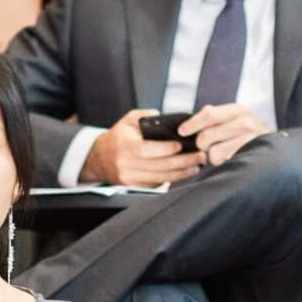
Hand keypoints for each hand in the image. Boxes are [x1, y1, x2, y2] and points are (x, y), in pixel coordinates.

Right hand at [81, 109, 204, 188]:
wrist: (100, 159)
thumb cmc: (118, 137)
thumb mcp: (127, 121)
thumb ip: (145, 115)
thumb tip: (164, 116)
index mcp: (125, 146)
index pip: (149, 150)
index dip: (168, 149)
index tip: (183, 145)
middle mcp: (127, 164)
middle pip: (161, 165)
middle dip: (184, 161)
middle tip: (201, 156)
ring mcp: (131, 177)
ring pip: (162, 177)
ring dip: (183, 172)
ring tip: (197, 166)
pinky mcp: (136, 186)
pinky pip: (158, 183)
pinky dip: (173, 178)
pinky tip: (185, 172)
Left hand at [181, 104, 270, 168]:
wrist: (274, 148)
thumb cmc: (245, 132)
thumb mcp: (232, 118)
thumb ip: (212, 115)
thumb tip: (190, 121)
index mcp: (239, 110)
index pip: (209, 114)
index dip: (192, 124)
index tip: (181, 131)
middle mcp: (247, 122)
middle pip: (207, 135)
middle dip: (201, 144)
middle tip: (206, 146)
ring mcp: (250, 141)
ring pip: (213, 152)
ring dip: (212, 155)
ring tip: (221, 152)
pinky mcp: (249, 157)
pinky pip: (223, 163)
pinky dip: (221, 162)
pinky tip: (229, 158)